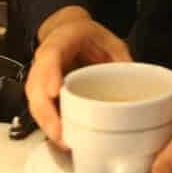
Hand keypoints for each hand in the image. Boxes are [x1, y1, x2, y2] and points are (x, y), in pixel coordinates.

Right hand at [25, 6, 131, 149]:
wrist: (69, 31)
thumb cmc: (87, 37)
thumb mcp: (111, 41)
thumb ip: (122, 61)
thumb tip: (137, 88)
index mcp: (62, 39)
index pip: (51, 55)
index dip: (50, 74)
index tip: (55, 92)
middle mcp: (45, 58)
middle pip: (36, 85)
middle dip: (46, 111)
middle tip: (60, 132)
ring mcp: (40, 75)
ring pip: (34, 100)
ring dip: (46, 122)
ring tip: (64, 141)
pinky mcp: (41, 91)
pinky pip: (39, 108)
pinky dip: (48, 124)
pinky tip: (61, 137)